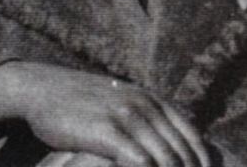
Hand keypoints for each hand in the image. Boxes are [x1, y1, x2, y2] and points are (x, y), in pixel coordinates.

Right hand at [0, 62, 209, 166]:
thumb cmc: (82, 103)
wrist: (44, 88)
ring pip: (166, 159)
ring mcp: (126, 115)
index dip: (202, 165)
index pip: (191, 137)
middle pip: (182, 152)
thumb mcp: (120, 103)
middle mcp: (144, 104)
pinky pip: (140, 162)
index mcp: (152, 99)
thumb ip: (144, 119)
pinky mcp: (107, 130)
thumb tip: (167, 145)